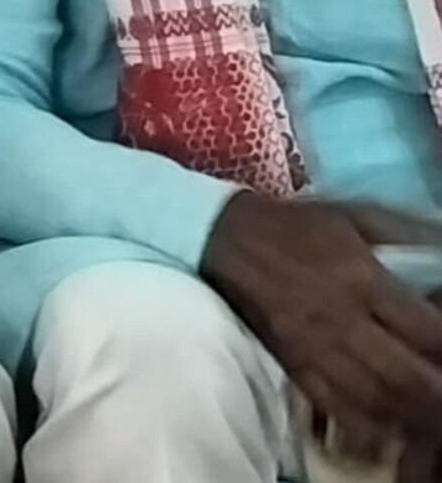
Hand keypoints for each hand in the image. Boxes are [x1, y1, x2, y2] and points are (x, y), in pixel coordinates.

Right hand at [203, 191, 441, 451]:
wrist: (224, 237)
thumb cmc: (297, 227)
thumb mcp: (358, 218)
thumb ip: (408, 239)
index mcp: (363, 280)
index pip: (428, 332)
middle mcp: (342, 321)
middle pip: (408, 378)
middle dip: (437, 393)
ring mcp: (316, 349)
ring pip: (376, 401)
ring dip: (411, 415)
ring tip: (427, 414)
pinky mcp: (294, 365)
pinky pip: (337, 408)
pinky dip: (369, 425)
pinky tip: (389, 427)